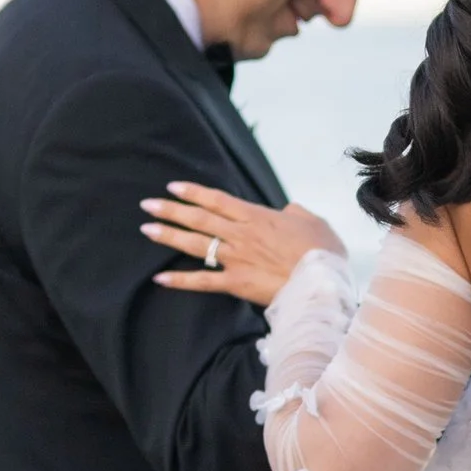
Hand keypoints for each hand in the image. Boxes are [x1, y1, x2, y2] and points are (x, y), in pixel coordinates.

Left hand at [142, 180, 345, 306]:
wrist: (322, 283)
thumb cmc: (323, 253)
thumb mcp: (314, 223)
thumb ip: (297, 213)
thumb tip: (289, 210)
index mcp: (258, 216)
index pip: (218, 200)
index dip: (193, 192)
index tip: (173, 187)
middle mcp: (241, 234)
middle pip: (199, 218)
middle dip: (171, 210)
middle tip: (147, 205)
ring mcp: (236, 258)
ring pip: (196, 244)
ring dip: (169, 236)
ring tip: (147, 230)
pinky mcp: (236, 283)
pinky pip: (203, 281)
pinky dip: (180, 280)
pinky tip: (159, 278)